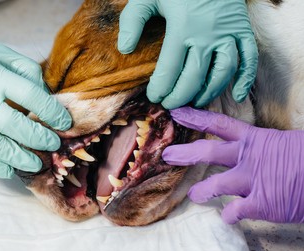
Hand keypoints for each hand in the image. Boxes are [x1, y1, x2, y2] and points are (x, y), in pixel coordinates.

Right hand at [0, 22, 70, 177]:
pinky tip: (9, 170)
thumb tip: (49, 97)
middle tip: (53, 145)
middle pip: (14, 125)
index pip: (31, 96)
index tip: (64, 122)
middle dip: (38, 138)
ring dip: (19, 158)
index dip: (52, 112)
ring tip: (37, 164)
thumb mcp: (3, 54)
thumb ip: (28, 72)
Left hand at [118, 0, 257, 108]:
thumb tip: (125, 49)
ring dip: (209, 93)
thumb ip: (132, 21)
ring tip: (196, 103)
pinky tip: (238, 96)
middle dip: (180, 97)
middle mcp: (207, 35)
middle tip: (170, 104)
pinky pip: (249, 59)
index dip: (160, 89)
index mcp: (182, 28)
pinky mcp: (243, 30)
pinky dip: (246, 79)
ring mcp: (228, 34)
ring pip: (222, 73)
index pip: (169, 70)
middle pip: (194, 78)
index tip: (154, 97)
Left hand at [162, 107, 303, 223]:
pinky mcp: (261, 203)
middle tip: (167, 155)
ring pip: (217, 185)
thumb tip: (249, 150)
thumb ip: (262, 147)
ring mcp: (253, 180)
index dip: (196, 118)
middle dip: (186, 153)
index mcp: (255, 139)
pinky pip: (236, 211)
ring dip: (202, 190)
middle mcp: (249, 158)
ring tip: (194, 195)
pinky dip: (230, 215)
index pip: (219, 124)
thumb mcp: (284, 143)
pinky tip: (227, 217)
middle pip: (209, 152)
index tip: (177, 112)